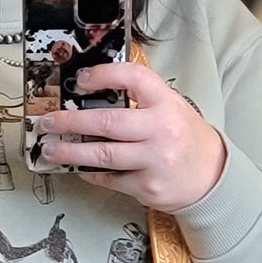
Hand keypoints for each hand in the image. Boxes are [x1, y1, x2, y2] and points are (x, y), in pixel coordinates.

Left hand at [34, 63, 226, 212]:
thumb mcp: (171, 108)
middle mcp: (161, 130)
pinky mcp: (147, 186)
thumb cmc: (186, 139)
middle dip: (71, 122)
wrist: (212, 176)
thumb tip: (94, 95)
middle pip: (107, 122)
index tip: (81, 80)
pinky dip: (91, 173)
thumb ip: (140, 100)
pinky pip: (110, 179)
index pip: (134, 78)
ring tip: (52, 148)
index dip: (104, 75)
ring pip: (102, 155)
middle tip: (49, 121)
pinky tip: (79, 168)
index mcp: (167, 104)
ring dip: (70, 152)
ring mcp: (155, 160)